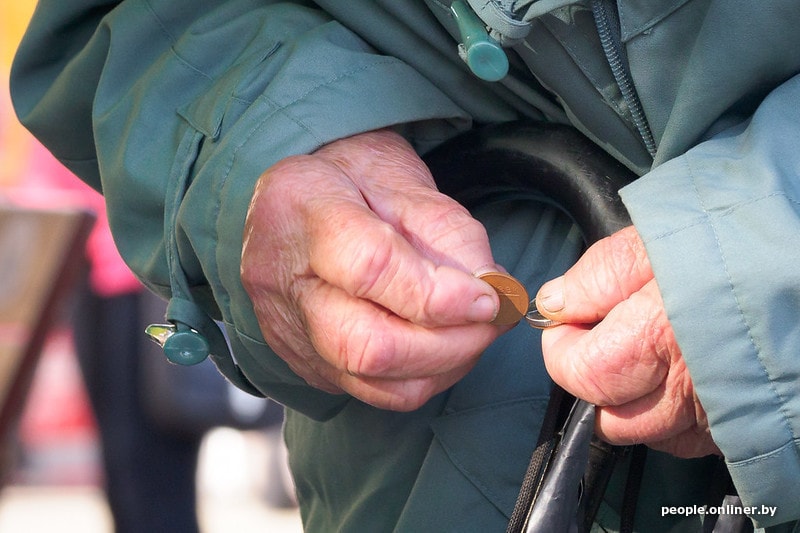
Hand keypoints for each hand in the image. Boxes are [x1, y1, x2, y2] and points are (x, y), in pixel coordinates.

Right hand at [241, 130, 502, 410]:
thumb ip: (446, 231)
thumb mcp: (400, 176)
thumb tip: (489, 289)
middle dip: (449, 343)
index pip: (371, 268)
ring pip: (373, 380)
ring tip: (472, 331)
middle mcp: (281, 278)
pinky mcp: (304, 363)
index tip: (487, 297)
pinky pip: (371, 392)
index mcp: (301, 206)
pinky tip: (441, 346)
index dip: (441, 294)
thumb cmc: (351, 181)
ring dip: (443, 366)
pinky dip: (421, 377)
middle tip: (489, 319)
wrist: (295, 205)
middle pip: (367, 344)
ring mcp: (288, 330)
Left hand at [535, 226, 719, 457]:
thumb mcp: (659, 239)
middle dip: (596, 379)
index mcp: (659, 337)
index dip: (562, 347)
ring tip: (651, 353)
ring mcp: (723, 414)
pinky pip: (695, 438)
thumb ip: (601, 275)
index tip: (566, 324)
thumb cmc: (742, 241)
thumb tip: (556, 303)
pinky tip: (687, 373)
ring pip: (652, 433)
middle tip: (605, 339)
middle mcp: (690, 390)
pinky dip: (679, 414)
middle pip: (611, 417)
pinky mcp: (749, 426)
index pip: (581, 374)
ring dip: (637, 401)